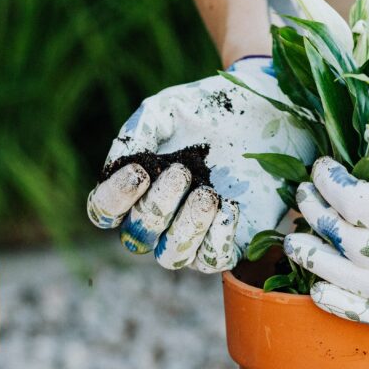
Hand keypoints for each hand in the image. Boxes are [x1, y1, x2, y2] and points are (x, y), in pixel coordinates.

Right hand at [87, 56, 314, 271]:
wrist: (264, 111)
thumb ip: (139, 131)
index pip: (104, 211)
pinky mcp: (232, 240)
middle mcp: (160, 218)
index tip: (139, 171)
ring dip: (186, 227)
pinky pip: (214, 260)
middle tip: (181, 172)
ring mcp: (195, 233)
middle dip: (157, 207)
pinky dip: (218, 237)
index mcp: (136, 187)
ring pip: (172, 257)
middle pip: (138, 237)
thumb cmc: (210, 109)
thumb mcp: (169, 108)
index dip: (114, 199)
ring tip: (208, 193)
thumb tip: (118, 163)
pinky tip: (230, 206)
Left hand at [283, 85, 368, 326]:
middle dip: (319, 220)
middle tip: (301, 198)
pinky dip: (354, 310)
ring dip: (322, 266)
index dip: (332, 186)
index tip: (321, 167)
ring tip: (295, 243)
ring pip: (368, 288)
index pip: (366, 205)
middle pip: (359, 247)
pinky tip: (322, 294)